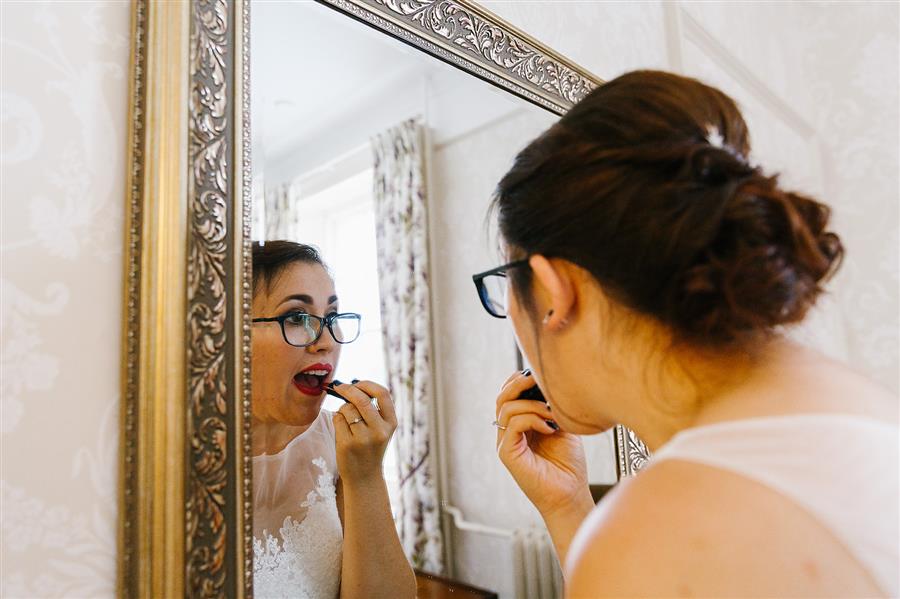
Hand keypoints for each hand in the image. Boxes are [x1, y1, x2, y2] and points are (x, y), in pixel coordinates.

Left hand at [332, 380, 397, 484]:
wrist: (364, 477)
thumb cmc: (370, 447)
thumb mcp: (381, 429)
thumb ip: (373, 409)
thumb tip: (353, 385)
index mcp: (391, 423)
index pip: (382, 393)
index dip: (367, 384)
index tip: (356, 383)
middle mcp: (380, 430)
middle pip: (361, 398)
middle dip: (347, 389)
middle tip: (339, 386)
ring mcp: (363, 438)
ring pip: (347, 408)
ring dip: (342, 409)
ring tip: (346, 420)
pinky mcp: (347, 444)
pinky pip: (337, 419)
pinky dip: (337, 419)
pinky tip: (342, 430)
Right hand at [495, 370, 588, 517]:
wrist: (570, 495)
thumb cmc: (568, 465)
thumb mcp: (562, 426)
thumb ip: (552, 407)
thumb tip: (549, 383)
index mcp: (520, 425)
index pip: (509, 395)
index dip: (519, 381)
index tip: (540, 377)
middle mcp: (509, 433)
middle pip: (501, 398)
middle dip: (518, 384)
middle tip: (536, 380)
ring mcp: (505, 443)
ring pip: (506, 409)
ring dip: (532, 405)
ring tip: (552, 414)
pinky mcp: (507, 454)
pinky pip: (512, 425)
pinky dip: (531, 419)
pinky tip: (549, 427)